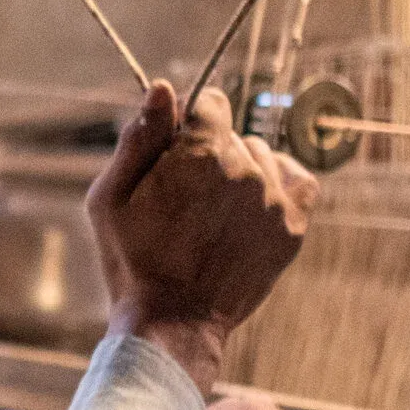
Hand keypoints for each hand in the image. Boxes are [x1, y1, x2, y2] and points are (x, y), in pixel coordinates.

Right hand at [85, 81, 316, 391]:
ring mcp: (273, 199)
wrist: (172, 321)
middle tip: (184, 193)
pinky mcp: (292, 227)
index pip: (210, 101)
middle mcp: (244, 169)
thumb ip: (139, 138)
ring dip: (242, 169)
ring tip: (214, 207)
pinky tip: (254, 199)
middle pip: (233, 132)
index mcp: (199, 153)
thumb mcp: (111, 196)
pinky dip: (279, 181)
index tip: (174, 147)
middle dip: (209, 150)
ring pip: (263, 155)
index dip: (188, 121)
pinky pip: (299, 179)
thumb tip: (163, 89)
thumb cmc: (132, 259)